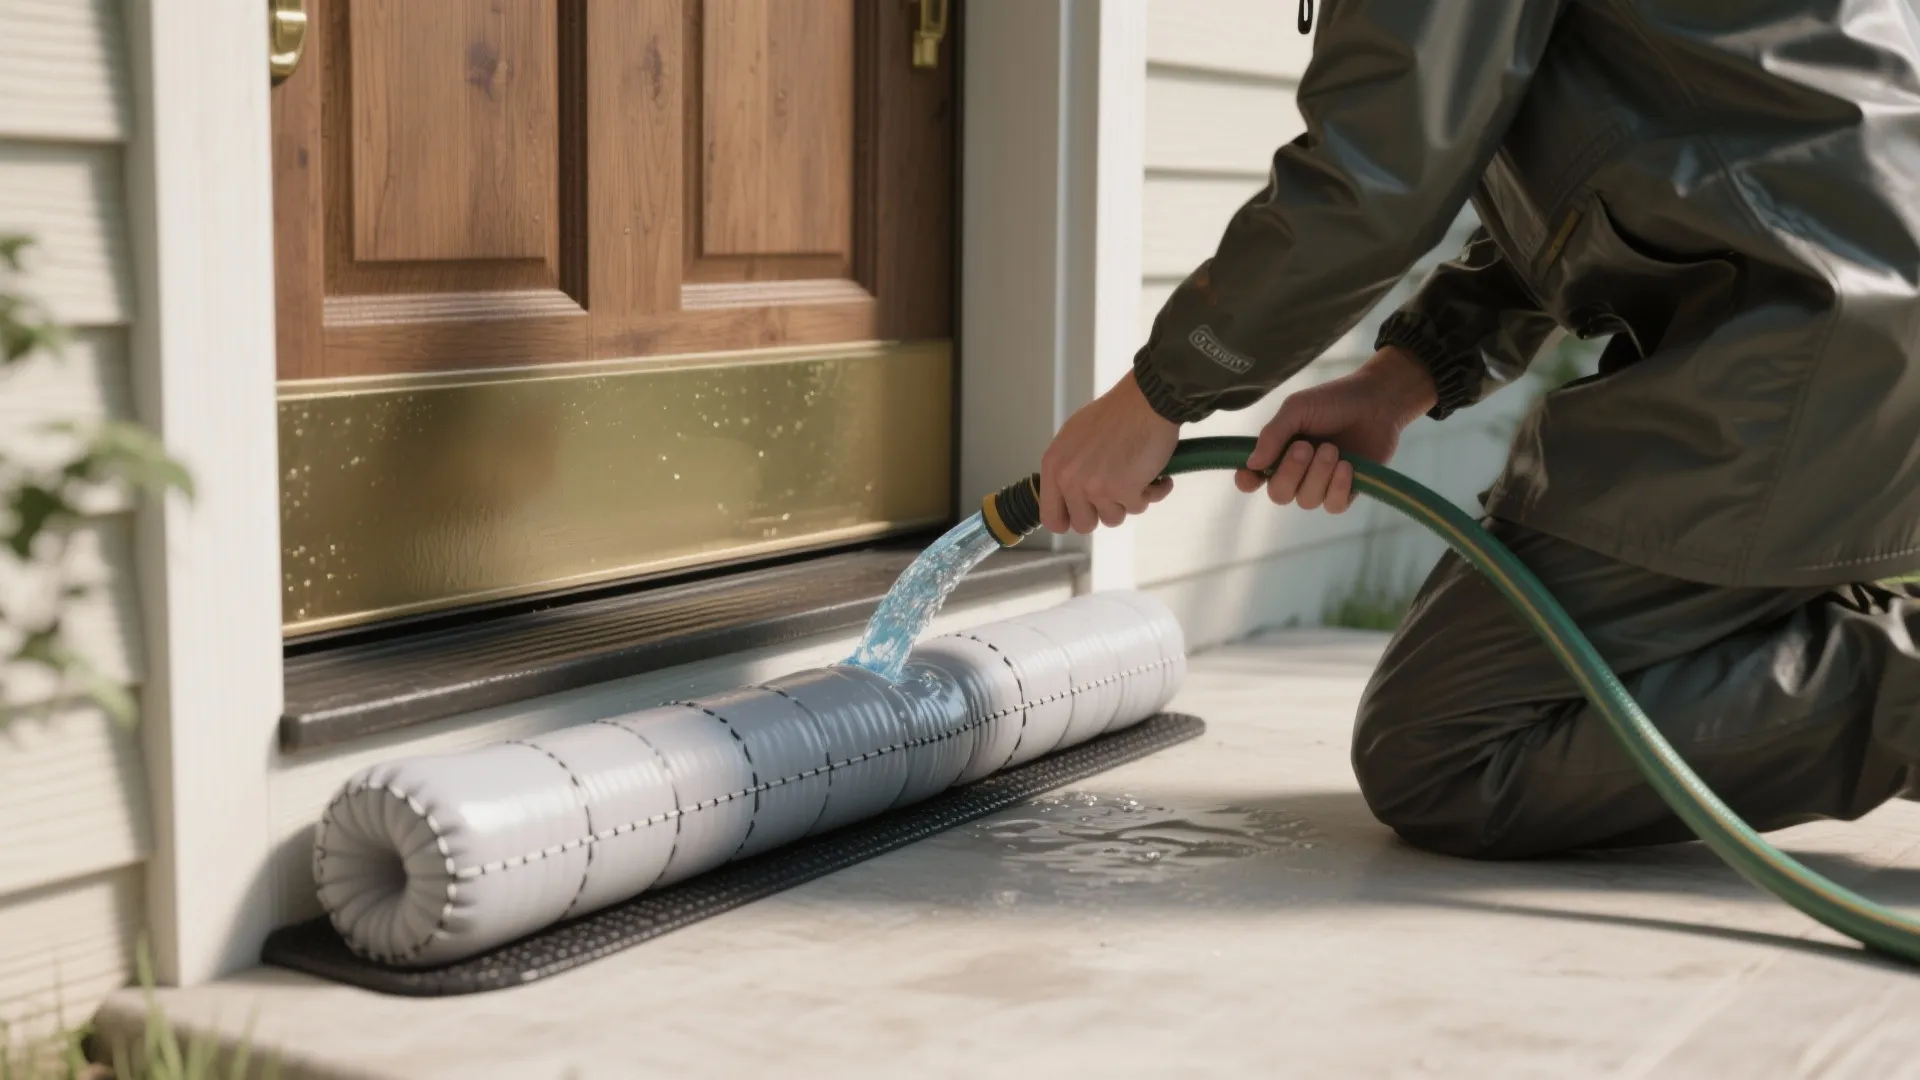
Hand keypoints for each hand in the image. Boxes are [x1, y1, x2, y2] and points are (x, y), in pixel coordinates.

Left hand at [1040, 372, 1180, 533]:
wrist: (1146, 401)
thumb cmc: (1116, 414)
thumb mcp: (1075, 438)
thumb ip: (1069, 468)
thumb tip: (1071, 496)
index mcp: (1054, 466)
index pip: (1051, 516)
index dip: (1069, 521)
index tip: (1084, 516)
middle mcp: (1070, 479)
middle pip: (1084, 524)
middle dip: (1104, 511)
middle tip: (1117, 492)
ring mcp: (1096, 487)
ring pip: (1113, 518)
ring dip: (1129, 500)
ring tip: (1136, 474)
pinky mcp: (1124, 490)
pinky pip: (1140, 507)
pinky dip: (1154, 492)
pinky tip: (1158, 475)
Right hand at [1237, 346, 1437, 512]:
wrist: (1377, 401)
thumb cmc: (1334, 401)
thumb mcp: (1297, 409)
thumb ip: (1273, 434)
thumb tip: (1252, 463)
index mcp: (1278, 452)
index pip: (1252, 478)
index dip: (1247, 481)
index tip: (1250, 474)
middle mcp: (1296, 473)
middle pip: (1278, 495)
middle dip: (1290, 472)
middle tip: (1306, 447)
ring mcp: (1321, 484)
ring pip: (1306, 500)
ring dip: (1318, 474)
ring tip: (1333, 448)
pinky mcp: (1346, 492)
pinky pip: (1332, 506)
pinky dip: (1338, 487)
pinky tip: (1347, 466)